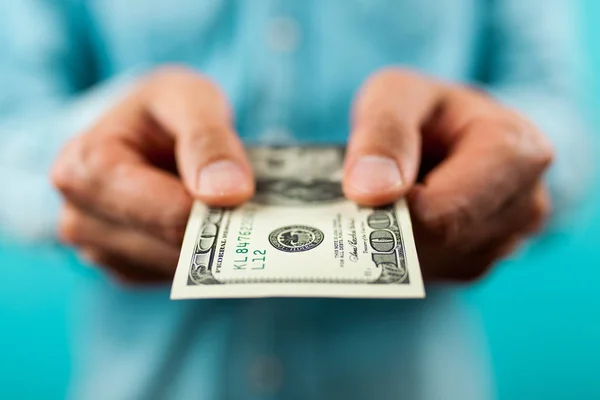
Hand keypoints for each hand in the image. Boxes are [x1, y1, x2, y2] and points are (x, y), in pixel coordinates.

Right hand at [51, 67, 253, 283]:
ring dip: (210, 243)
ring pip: (179, 270)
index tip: (249, 195)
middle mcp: (79, 216)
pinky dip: (198, 256)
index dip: (218, 208)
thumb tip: (228, 193)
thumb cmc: (161, 111)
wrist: (139, 132)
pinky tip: (200, 223)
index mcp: (85, 167)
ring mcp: (97, 250)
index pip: (169, 213)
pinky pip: (174, 278)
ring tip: (218, 205)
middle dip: (217, 226)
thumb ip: (208, 139)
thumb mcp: (188, 98)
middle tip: (246, 200)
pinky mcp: (122, 269)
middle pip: (174, 245)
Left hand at [343, 69, 552, 280]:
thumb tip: (368, 190)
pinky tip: (400, 221)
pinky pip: (435, 272)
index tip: (362, 195)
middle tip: (360, 200)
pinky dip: (406, 252)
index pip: (447, 211)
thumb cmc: (427, 111)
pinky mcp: (485, 260)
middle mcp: (526, 202)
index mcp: (515, 150)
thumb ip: (382, 132)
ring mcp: (510, 239)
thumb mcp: (396, 95)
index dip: (396, 211)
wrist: (452, 134)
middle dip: (392, 227)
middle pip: (442, 242)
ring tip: (386, 201)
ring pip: (435, 263)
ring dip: (397, 240)